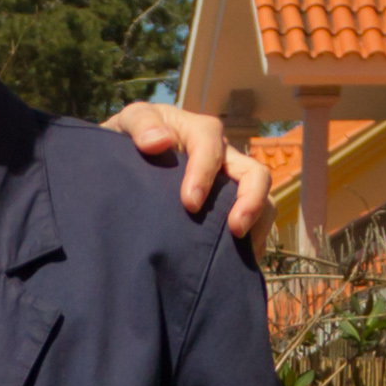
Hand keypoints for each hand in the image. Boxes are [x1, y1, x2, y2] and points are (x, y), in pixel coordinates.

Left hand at [103, 103, 273, 245]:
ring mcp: (228, 181)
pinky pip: (252, 220)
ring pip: (260, 197)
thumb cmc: (130, 139)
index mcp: (200, 132)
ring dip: (258, 222)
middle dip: (251, 200)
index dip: (204, 173)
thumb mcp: (127, 122)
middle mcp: (223, 156)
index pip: (211, 146)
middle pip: (253, 172)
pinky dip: (251, 240)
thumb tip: (157, 142)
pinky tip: (235, 263)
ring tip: (242, 251)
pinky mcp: (226, 205)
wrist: (124, 160)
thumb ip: (140, 125)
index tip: (190, 204)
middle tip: (235, 229)